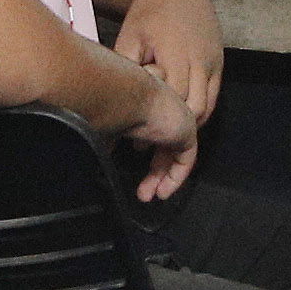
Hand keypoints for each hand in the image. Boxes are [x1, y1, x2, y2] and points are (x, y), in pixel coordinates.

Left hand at [110, 0, 222, 147]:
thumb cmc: (147, 13)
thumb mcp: (128, 38)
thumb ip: (125, 72)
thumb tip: (107, 107)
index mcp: (177, 54)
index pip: (174, 103)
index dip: (158, 127)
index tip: (139, 145)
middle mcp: (200, 60)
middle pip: (195, 111)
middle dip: (176, 136)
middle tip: (153, 153)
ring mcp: (214, 61)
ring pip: (207, 108)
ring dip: (188, 128)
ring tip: (165, 142)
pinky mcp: (219, 62)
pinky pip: (213, 97)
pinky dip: (198, 113)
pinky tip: (178, 121)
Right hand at [114, 54, 202, 201]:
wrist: (124, 93)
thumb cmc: (109, 103)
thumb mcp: (108, 125)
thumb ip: (109, 138)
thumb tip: (103, 153)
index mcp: (148, 107)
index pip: (151, 136)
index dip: (143, 155)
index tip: (134, 175)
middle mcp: (166, 111)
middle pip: (164, 148)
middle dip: (153, 174)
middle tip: (141, 193)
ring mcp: (179, 119)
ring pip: (174, 155)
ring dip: (160, 179)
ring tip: (146, 196)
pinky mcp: (187, 131)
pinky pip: (185, 160)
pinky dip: (174, 177)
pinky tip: (162, 192)